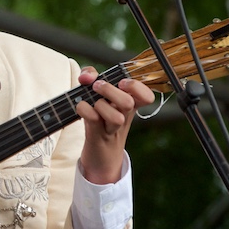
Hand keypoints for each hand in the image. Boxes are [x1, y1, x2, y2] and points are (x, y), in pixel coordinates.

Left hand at [76, 66, 154, 184]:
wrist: (99, 153)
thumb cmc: (98, 117)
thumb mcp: (98, 94)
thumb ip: (91, 76)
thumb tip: (87, 76)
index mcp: (130, 104)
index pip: (147, 96)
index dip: (136, 87)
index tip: (122, 82)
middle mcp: (124, 116)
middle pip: (128, 102)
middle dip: (110, 90)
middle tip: (97, 87)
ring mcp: (112, 128)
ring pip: (116, 117)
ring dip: (99, 105)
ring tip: (91, 101)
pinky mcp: (97, 136)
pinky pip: (94, 120)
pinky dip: (84, 109)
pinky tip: (81, 107)